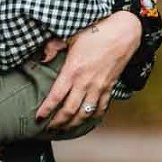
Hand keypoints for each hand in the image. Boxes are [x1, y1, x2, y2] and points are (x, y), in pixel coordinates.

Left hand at [36, 11, 140, 130]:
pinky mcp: (109, 87)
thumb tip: (42, 58)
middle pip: (69, 110)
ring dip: (74, 124)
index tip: (38, 117)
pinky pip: (101, 107)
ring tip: (64, 129)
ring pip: (85, 113)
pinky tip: (86, 121)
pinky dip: (93, 117)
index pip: (56, 97)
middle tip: (49, 128)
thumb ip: (53, 47)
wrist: (123, 33)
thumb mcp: (71, 36)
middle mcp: (85, 82)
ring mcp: (99, 87)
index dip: (46, 110)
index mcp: (72, 71)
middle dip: (58, 122)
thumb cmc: (96, 32)